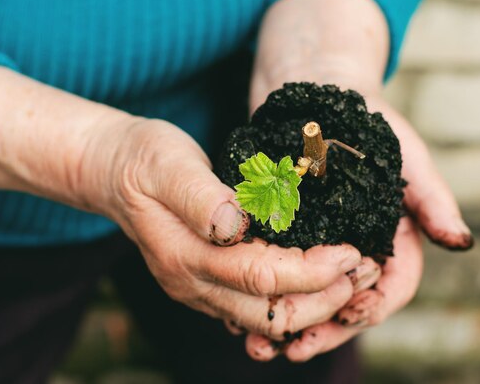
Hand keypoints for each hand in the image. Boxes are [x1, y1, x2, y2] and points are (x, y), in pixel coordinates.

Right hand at [83, 118, 362, 339]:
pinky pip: (257, 308)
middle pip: (271, 313)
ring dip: (315, 303)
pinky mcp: (208, 283)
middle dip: (325, 297)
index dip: (312, 269)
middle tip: (365, 268)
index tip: (351, 251)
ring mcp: (200, 289)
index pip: (262, 277)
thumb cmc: (144, 161)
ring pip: (267, 319)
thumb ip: (201, 196)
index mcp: (185, 255)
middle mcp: (193, 283)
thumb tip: (238, 224)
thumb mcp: (168, 164)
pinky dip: (294, 299)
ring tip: (354, 276)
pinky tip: (320, 280)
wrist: (113, 172)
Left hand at [244, 96, 472, 360]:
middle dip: (324, 330)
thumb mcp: (407, 155)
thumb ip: (432, 199)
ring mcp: (318, 246)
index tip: (350, 315)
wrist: (315, 91)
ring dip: (287, 325)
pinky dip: (262, 296)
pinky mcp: (284, 235)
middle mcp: (355, 250)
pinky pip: (275, 275)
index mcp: (391, 239)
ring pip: (306, 298)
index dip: (373, 307)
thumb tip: (461, 242)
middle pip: (344, 305)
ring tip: (260, 343)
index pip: (391, 288)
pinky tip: (238, 313)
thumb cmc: (368, 120)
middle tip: (295, 348)